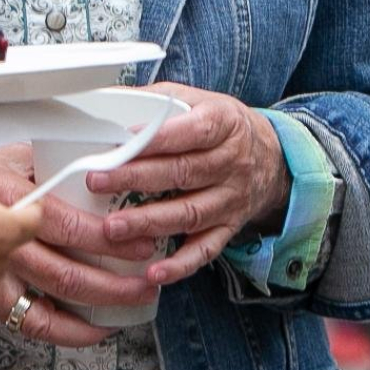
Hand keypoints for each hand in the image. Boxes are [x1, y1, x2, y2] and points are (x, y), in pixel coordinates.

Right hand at [0, 146, 161, 348]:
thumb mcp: (19, 154)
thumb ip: (61, 160)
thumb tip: (117, 158)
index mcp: (9, 198)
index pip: (68, 227)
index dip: (109, 241)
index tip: (141, 242)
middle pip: (65, 273)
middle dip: (116, 283)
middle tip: (147, 278)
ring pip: (53, 304)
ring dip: (101, 307)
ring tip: (134, 302)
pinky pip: (34, 326)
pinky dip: (71, 333)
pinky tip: (98, 327)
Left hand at [84, 86, 289, 285]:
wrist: (272, 158)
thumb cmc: (223, 126)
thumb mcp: (200, 100)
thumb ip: (159, 100)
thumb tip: (109, 98)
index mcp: (222, 124)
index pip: (190, 131)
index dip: (157, 137)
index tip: (123, 140)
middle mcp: (230, 163)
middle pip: (182, 172)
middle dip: (136, 178)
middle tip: (97, 181)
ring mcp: (230, 199)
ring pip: (189, 213)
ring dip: (149, 222)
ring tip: (113, 228)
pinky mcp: (229, 228)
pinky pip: (205, 250)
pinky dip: (180, 264)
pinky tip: (153, 272)